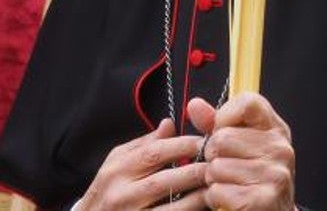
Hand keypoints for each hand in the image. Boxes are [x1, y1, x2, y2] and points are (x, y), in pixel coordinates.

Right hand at [78, 118, 208, 209]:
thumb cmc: (106, 190)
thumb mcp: (117, 162)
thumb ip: (144, 144)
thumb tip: (169, 124)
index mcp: (117, 169)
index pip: (154, 153)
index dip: (183, 146)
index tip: (206, 141)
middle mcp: (121, 194)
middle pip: (164, 181)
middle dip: (195, 171)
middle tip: (220, 164)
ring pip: (171, 208)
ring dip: (197, 197)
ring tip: (218, 187)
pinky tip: (203, 206)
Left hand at [189, 94, 295, 210]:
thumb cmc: (251, 177)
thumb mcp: (240, 144)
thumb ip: (216, 124)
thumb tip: (194, 105)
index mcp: (275, 129)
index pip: (248, 103)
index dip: (225, 116)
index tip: (223, 131)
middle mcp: (280, 149)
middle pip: (223, 138)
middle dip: (213, 155)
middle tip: (225, 166)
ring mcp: (275, 175)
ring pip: (217, 167)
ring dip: (214, 179)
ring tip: (229, 184)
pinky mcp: (264, 200)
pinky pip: (219, 191)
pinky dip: (216, 198)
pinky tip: (229, 199)